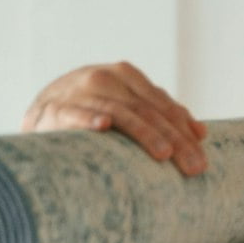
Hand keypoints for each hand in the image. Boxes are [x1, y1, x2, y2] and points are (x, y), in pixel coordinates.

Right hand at [21, 61, 208, 174]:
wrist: (40, 114)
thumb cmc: (93, 112)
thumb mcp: (128, 107)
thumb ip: (161, 113)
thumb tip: (202, 132)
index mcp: (125, 75)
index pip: (163, 105)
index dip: (185, 130)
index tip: (202, 157)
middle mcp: (103, 78)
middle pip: (147, 110)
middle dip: (175, 140)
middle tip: (194, 167)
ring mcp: (78, 91)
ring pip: (120, 112)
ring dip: (144, 133)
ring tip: (164, 154)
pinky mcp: (54, 108)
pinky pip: (74, 113)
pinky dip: (88, 118)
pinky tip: (103, 126)